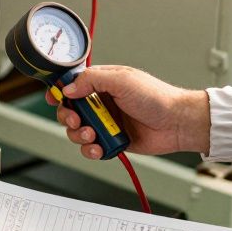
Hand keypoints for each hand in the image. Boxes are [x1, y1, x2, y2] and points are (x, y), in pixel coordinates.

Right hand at [48, 65, 210, 158]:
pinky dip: (91, 150)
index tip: (55, 99)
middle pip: (71, 111)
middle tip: (78, 120)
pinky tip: (99, 148)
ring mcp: (106, 123)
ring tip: (93, 135)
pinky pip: (92, 148)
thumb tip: (69, 88)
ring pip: (78, 132)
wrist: (176, 123)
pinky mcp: (112, 141)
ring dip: (80, 135)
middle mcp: (102, 103)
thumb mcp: (122, 80)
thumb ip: (92, 80)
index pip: (73, 85)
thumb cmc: (156, 97)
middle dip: (69, 117)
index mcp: (102, 84)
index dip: (61, 92)